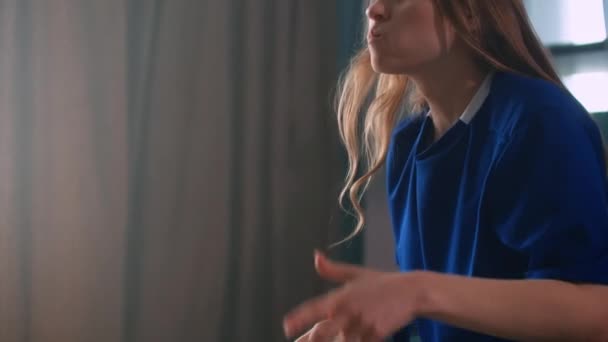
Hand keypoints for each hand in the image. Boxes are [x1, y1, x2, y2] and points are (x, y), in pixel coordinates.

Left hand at [283, 251, 427, 340]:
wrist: (411, 291)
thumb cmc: (381, 283)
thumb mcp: (356, 273)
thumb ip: (333, 270)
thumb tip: (316, 256)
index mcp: (341, 296)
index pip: (315, 308)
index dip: (299, 318)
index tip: (287, 327)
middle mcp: (349, 311)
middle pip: (323, 331)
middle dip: (310, 340)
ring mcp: (362, 325)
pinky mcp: (376, 335)